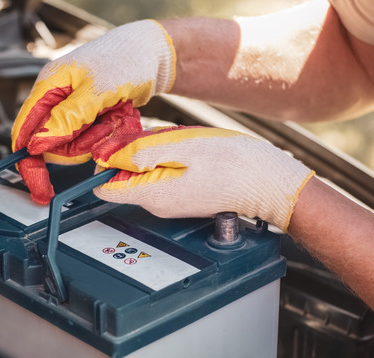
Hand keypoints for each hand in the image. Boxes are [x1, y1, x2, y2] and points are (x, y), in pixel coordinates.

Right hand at [12, 20, 175, 203]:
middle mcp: (56, 100)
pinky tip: (120, 115)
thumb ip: (66, 117)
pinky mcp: (89, 117)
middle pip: (53, 145)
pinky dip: (109, 133)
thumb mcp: (96, 90)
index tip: (41, 188)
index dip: (30, 163)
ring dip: (99, 137)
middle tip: (104, 125)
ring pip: (75, 146)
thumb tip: (38, 143)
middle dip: (81, 144)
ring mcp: (73, 110)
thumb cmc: (125, 58)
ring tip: (115, 114)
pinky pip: (93, 140)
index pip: (24, 132)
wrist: (152, 53)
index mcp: (47, 87)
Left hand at [91, 126, 314, 230]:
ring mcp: (170, 202)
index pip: (104, 186)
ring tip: (182, 143)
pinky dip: (170, 156)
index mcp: (152, 194)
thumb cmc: (235, 163)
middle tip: (161, 136)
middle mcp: (156, 204)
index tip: (120, 141)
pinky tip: (190, 150)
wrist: (270, 182)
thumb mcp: (182, 147)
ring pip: (144, 170)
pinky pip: (163, 172)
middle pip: (124, 175)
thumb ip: (140, 152)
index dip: (105, 161)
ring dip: (155, 151)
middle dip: (134, 151)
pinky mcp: (182, 195)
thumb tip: (106, 156)